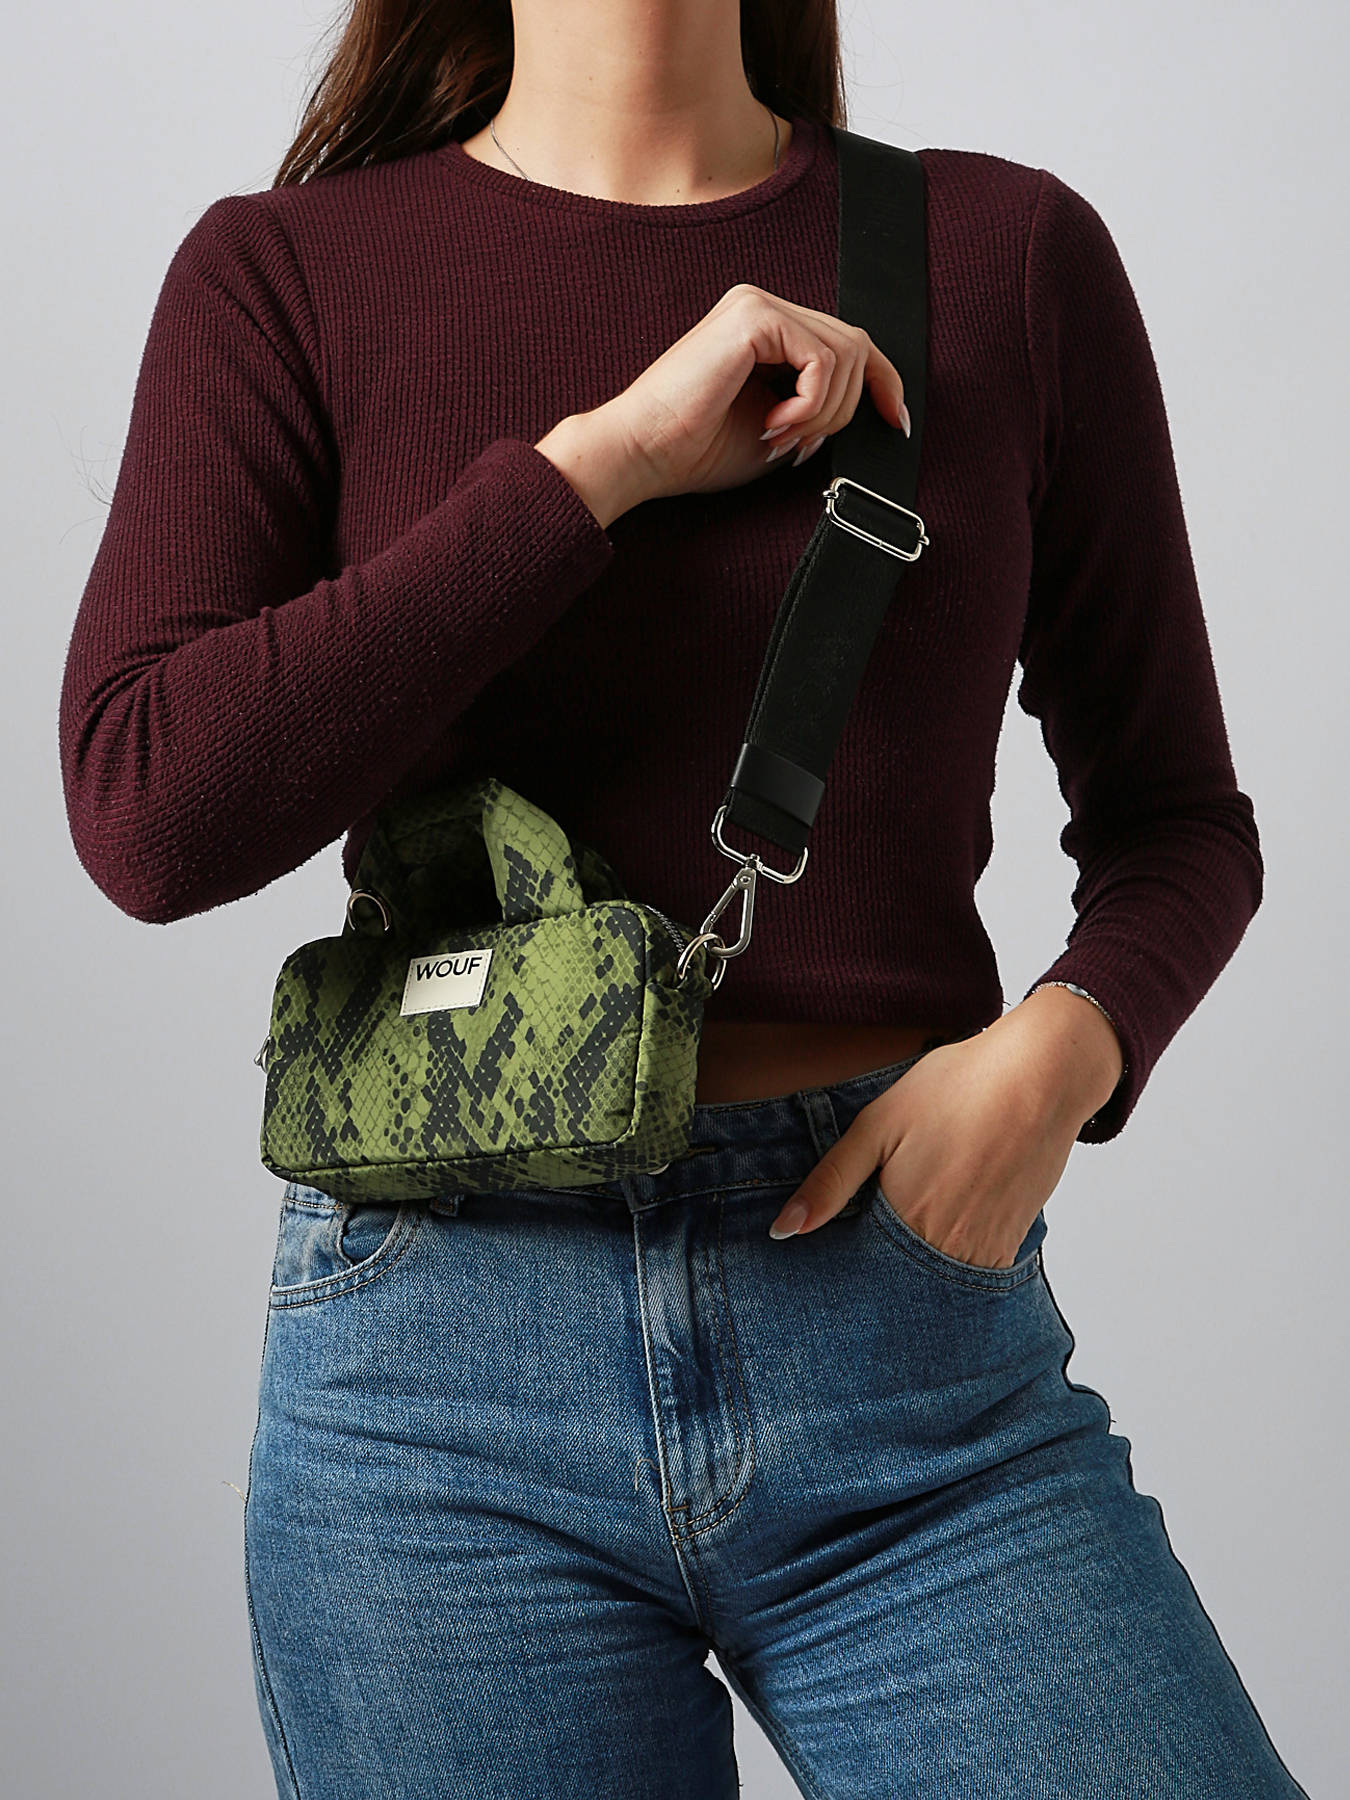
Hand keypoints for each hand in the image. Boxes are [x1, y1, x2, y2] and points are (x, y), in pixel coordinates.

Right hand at [573, 282, 910, 508]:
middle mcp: (763, 307)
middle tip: (799, 447)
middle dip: (845, 409)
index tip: (895, 424)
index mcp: (766, 330)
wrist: (644, 452)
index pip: (849, 342)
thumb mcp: (781, 427)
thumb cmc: (697, 449)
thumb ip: (819, 406)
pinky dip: (811, 403)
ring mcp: (757, 305)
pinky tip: (774, 424)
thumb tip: (871, 406)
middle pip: (856, 346)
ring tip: (782, 437)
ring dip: (826, 412)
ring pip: (847, 352)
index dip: (884, 382)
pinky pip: (822, 360)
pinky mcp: (753, 317)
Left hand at [766, 995, 1122, 1265]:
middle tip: (878, 1232)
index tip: (832, 1256)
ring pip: (936, 1280)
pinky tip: (947, 1211)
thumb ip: (831, 1181)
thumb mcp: (877, 1124)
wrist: (1042, 1074)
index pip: (859, 1273)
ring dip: (917, 1266)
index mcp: (904, 1222)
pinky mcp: (1013, 1241)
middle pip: (899, 1283)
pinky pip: (972, 1267)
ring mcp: (984, 1250)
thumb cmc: (957, 1089)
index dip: (842, 1266)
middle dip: (880, 1272)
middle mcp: (946, 1250)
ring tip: (914, 1221)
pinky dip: (952, 1255)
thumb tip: (783, 1231)